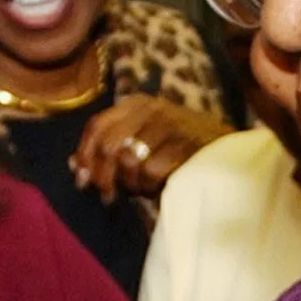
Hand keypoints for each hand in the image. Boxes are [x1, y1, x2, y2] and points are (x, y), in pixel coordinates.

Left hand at [73, 97, 228, 202]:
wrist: (227, 148)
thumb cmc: (178, 149)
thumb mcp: (142, 140)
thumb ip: (110, 150)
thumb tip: (74, 166)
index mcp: (136, 104)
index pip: (97, 127)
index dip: (85, 156)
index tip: (82, 181)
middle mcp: (150, 109)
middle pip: (108, 146)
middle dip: (104, 177)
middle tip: (110, 196)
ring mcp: (169, 125)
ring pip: (128, 162)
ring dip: (132, 184)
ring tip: (144, 187)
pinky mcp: (185, 144)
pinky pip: (152, 172)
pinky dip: (151, 186)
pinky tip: (161, 186)